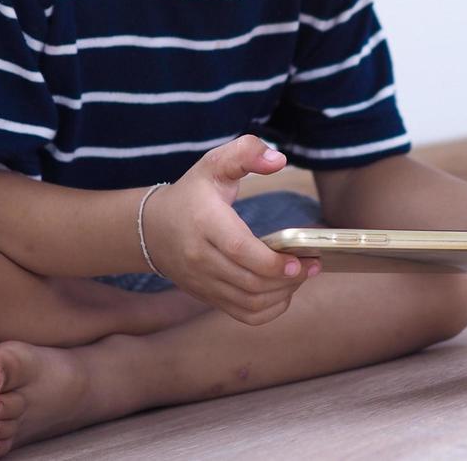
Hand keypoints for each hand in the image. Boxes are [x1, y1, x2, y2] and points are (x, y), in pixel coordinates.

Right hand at [142, 134, 320, 325]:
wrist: (153, 228)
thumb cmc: (192, 193)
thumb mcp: (215, 163)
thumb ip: (247, 152)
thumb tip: (279, 160)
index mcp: (205, 222)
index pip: (239, 250)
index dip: (271, 261)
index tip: (298, 260)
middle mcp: (200, 257)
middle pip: (249, 281)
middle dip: (288, 279)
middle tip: (312, 265)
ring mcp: (203, 282)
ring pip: (249, 302)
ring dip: (282, 294)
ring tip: (301, 276)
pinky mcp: (208, 297)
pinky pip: (243, 314)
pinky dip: (269, 310)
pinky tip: (283, 292)